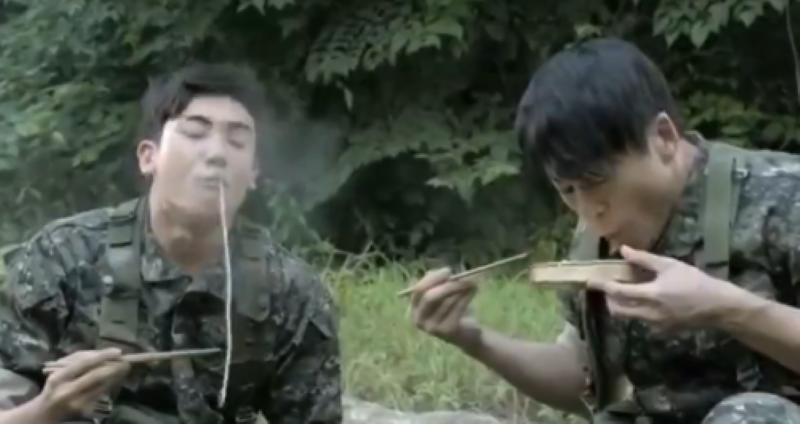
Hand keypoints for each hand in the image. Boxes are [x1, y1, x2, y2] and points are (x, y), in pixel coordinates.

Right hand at [36, 348, 130, 419]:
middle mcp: (67, 391)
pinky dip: (110, 385)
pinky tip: (114, 379)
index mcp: (59, 378)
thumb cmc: (56, 384)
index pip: (84, 364)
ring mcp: (78, 403)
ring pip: (103, 386)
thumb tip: (104, 354)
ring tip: (124, 368)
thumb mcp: (60, 370)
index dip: (103, 356)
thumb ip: (79, 360)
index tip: (118, 351)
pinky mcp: (86, 411)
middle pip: (96, 376)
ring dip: (116, 376)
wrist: (47, 411)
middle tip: (127, 361)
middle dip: (114, 367)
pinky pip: (102, 394)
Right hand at [407, 268, 482, 349]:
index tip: (448, 270)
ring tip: (471, 282)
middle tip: (461, 277)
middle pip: (429, 297)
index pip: (418, 290)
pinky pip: (457, 308)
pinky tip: (473, 291)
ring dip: (460, 289)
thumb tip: (446, 273)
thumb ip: (439, 283)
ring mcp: (431, 328)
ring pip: (446, 302)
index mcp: (414, 308)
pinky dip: (466, 296)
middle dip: (446, 285)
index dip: (432, 278)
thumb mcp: (443, 294)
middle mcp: (419, 320)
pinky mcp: (447, 331)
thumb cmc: (452, 310)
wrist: (466, 334)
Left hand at [586, 246, 740, 329]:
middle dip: (609, 300)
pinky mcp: (663, 332)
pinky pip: (643, 321)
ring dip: (623, 306)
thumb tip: (622, 250)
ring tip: (627, 291)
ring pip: (630, 317)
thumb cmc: (695, 281)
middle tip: (608, 287)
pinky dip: (639, 311)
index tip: (591, 281)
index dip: (603, 287)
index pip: (618, 293)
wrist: (719, 307)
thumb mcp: (670, 266)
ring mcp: (656, 326)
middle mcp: (650, 314)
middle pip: (618, 311)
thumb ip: (643, 259)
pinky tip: (646, 301)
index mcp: (651, 295)